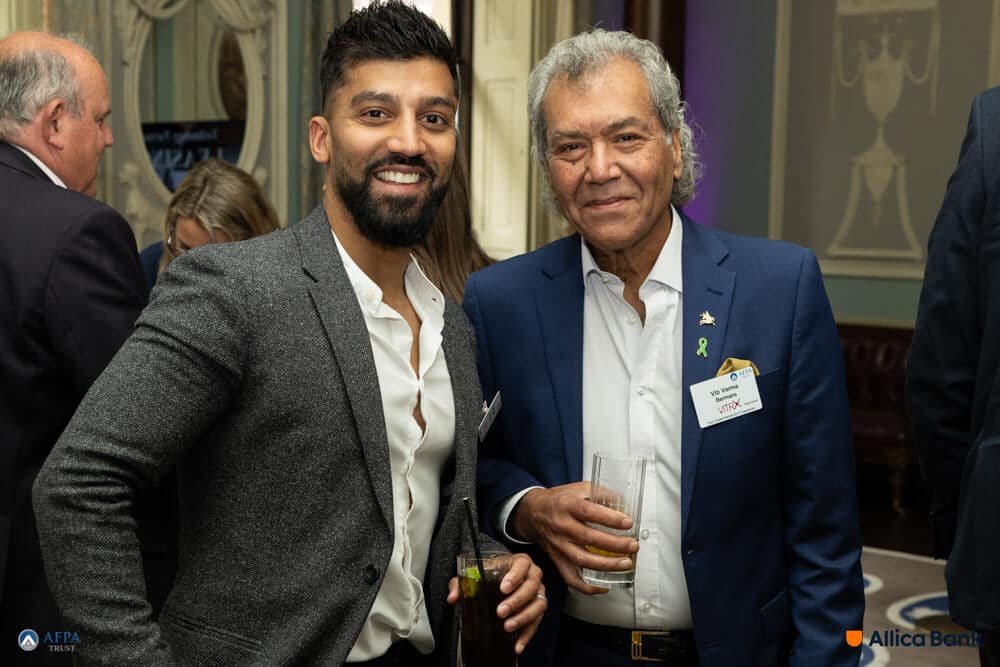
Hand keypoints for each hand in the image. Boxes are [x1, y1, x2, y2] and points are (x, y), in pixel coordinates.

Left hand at [447, 553, 545, 653]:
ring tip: (507, 627)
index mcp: (520, 562)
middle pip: (531, 586)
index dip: (515, 576)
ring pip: (538, 604)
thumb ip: (461, 584)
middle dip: (517, 600)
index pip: (521, 565)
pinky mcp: (538, 608)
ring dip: (523, 617)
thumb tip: (453, 597)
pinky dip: (528, 634)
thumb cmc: (491, 574)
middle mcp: (533, 575)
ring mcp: (539, 592)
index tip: (503, 588)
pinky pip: (538, 622)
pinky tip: (517, 645)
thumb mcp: (475, 574)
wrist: (502, 580)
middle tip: (501, 611)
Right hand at [511, 482, 637, 593]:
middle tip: (633, 545)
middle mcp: (562, 526)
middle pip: (589, 538)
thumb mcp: (578, 489)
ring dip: (607, 565)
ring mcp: (559, 545)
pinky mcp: (557, 560)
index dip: (610, 519)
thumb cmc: (558, 501)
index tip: (628, 523)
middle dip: (615, 544)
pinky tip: (604, 585)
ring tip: (626, 564)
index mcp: (567, 505)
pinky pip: (571, 578)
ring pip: (583, 560)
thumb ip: (601, 493)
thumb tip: (624, 502)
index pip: (589, 512)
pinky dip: (588, 586)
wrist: (532, 513)